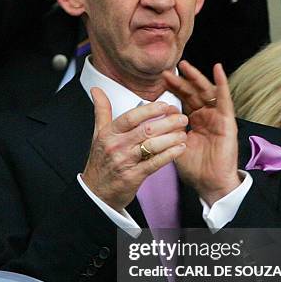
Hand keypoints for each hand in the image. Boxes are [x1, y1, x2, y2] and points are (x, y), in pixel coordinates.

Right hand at [82, 88, 187, 211]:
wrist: (96, 192)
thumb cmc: (100, 162)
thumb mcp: (97, 134)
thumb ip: (101, 110)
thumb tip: (97, 90)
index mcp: (109, 133)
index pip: (130, 117)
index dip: (149, 110)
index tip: (165, 105)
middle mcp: (117, 146)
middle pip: (145, 130)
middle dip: (167, 122)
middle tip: (182, 117)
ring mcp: (125, 162)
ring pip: (152, 146)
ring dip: (171, 138)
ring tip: (184, 132)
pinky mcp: (134, 176)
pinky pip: (155, 163)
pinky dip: (169, 155)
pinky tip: (180, 148)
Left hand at [163, 61, 240, 205]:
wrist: (210, 183)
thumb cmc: (195, 169)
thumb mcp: (175, 145)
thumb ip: (168, 130)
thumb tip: (157, 116)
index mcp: (194, 122)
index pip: (183, 100)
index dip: (173, 89)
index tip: (161, 80)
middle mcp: (206, 117)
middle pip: (193, 93)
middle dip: (181, 81)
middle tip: (167, 71)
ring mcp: (217, 117)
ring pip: (207, 92)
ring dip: (197, 78)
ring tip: (185, 66)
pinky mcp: (227, 121)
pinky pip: (225, 99)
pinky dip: (222, 83)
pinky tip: (218, 69)